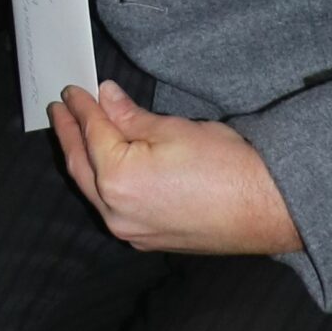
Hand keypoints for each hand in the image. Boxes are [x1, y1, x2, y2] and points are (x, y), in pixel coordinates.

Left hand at [51, 81, 301, 255]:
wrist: (271, 210)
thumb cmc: (230, 167)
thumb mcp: (174, 129)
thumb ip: (130, 116)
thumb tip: (106, 97)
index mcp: (118, 179)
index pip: (92, 133)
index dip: (82, 108)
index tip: (73, 91)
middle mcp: (116, 212)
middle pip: (81, 165)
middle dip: (69, 134)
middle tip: (59, 109)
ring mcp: (130, 231)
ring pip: (91, 190)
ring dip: (81, 160)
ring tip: (74, 134)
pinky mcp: (146, 239)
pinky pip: (110, 208)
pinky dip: (100, 183)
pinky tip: (103, 167)